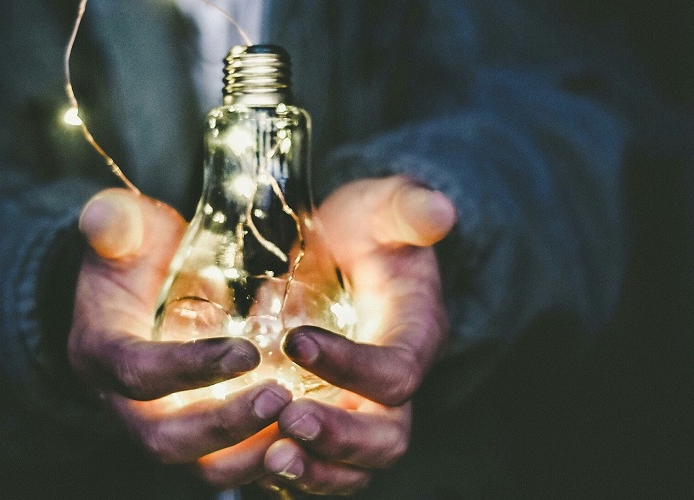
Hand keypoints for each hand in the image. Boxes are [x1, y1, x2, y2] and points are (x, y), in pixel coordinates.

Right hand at [68, 188, 292, 481]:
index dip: (188, 369)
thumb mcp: (125, 229)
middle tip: (281, 398)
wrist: (139, 290)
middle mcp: (124, 404)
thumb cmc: (136, 255)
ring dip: (250, 455)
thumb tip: (102, 217)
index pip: (137, 373)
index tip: (246, 352)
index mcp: (101, 353)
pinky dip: (266, 460)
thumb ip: (116, 222)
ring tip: (302, 426)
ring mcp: (161, 426)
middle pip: (165, 440)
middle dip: (224, 426)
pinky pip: (228, 465)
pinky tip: (308, 438)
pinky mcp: (196, 437)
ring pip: (199, 467)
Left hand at [261, 176, 456, 495]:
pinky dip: (293, 475)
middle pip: (386, 437)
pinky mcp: (329, 420)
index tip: (296, 341)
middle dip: (340, 438)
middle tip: (289, 421)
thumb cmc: (363, 229)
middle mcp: (392, 386)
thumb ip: (406, 209)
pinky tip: (254, 463)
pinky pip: (320, 467)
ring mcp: (361, 410)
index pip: (396, 372)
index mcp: (414, 337)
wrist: (341, 250)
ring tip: (272, 459)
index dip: (352, 366)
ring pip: (354, 467)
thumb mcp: (382, 208)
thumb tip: (440, 211)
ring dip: (316, 470)